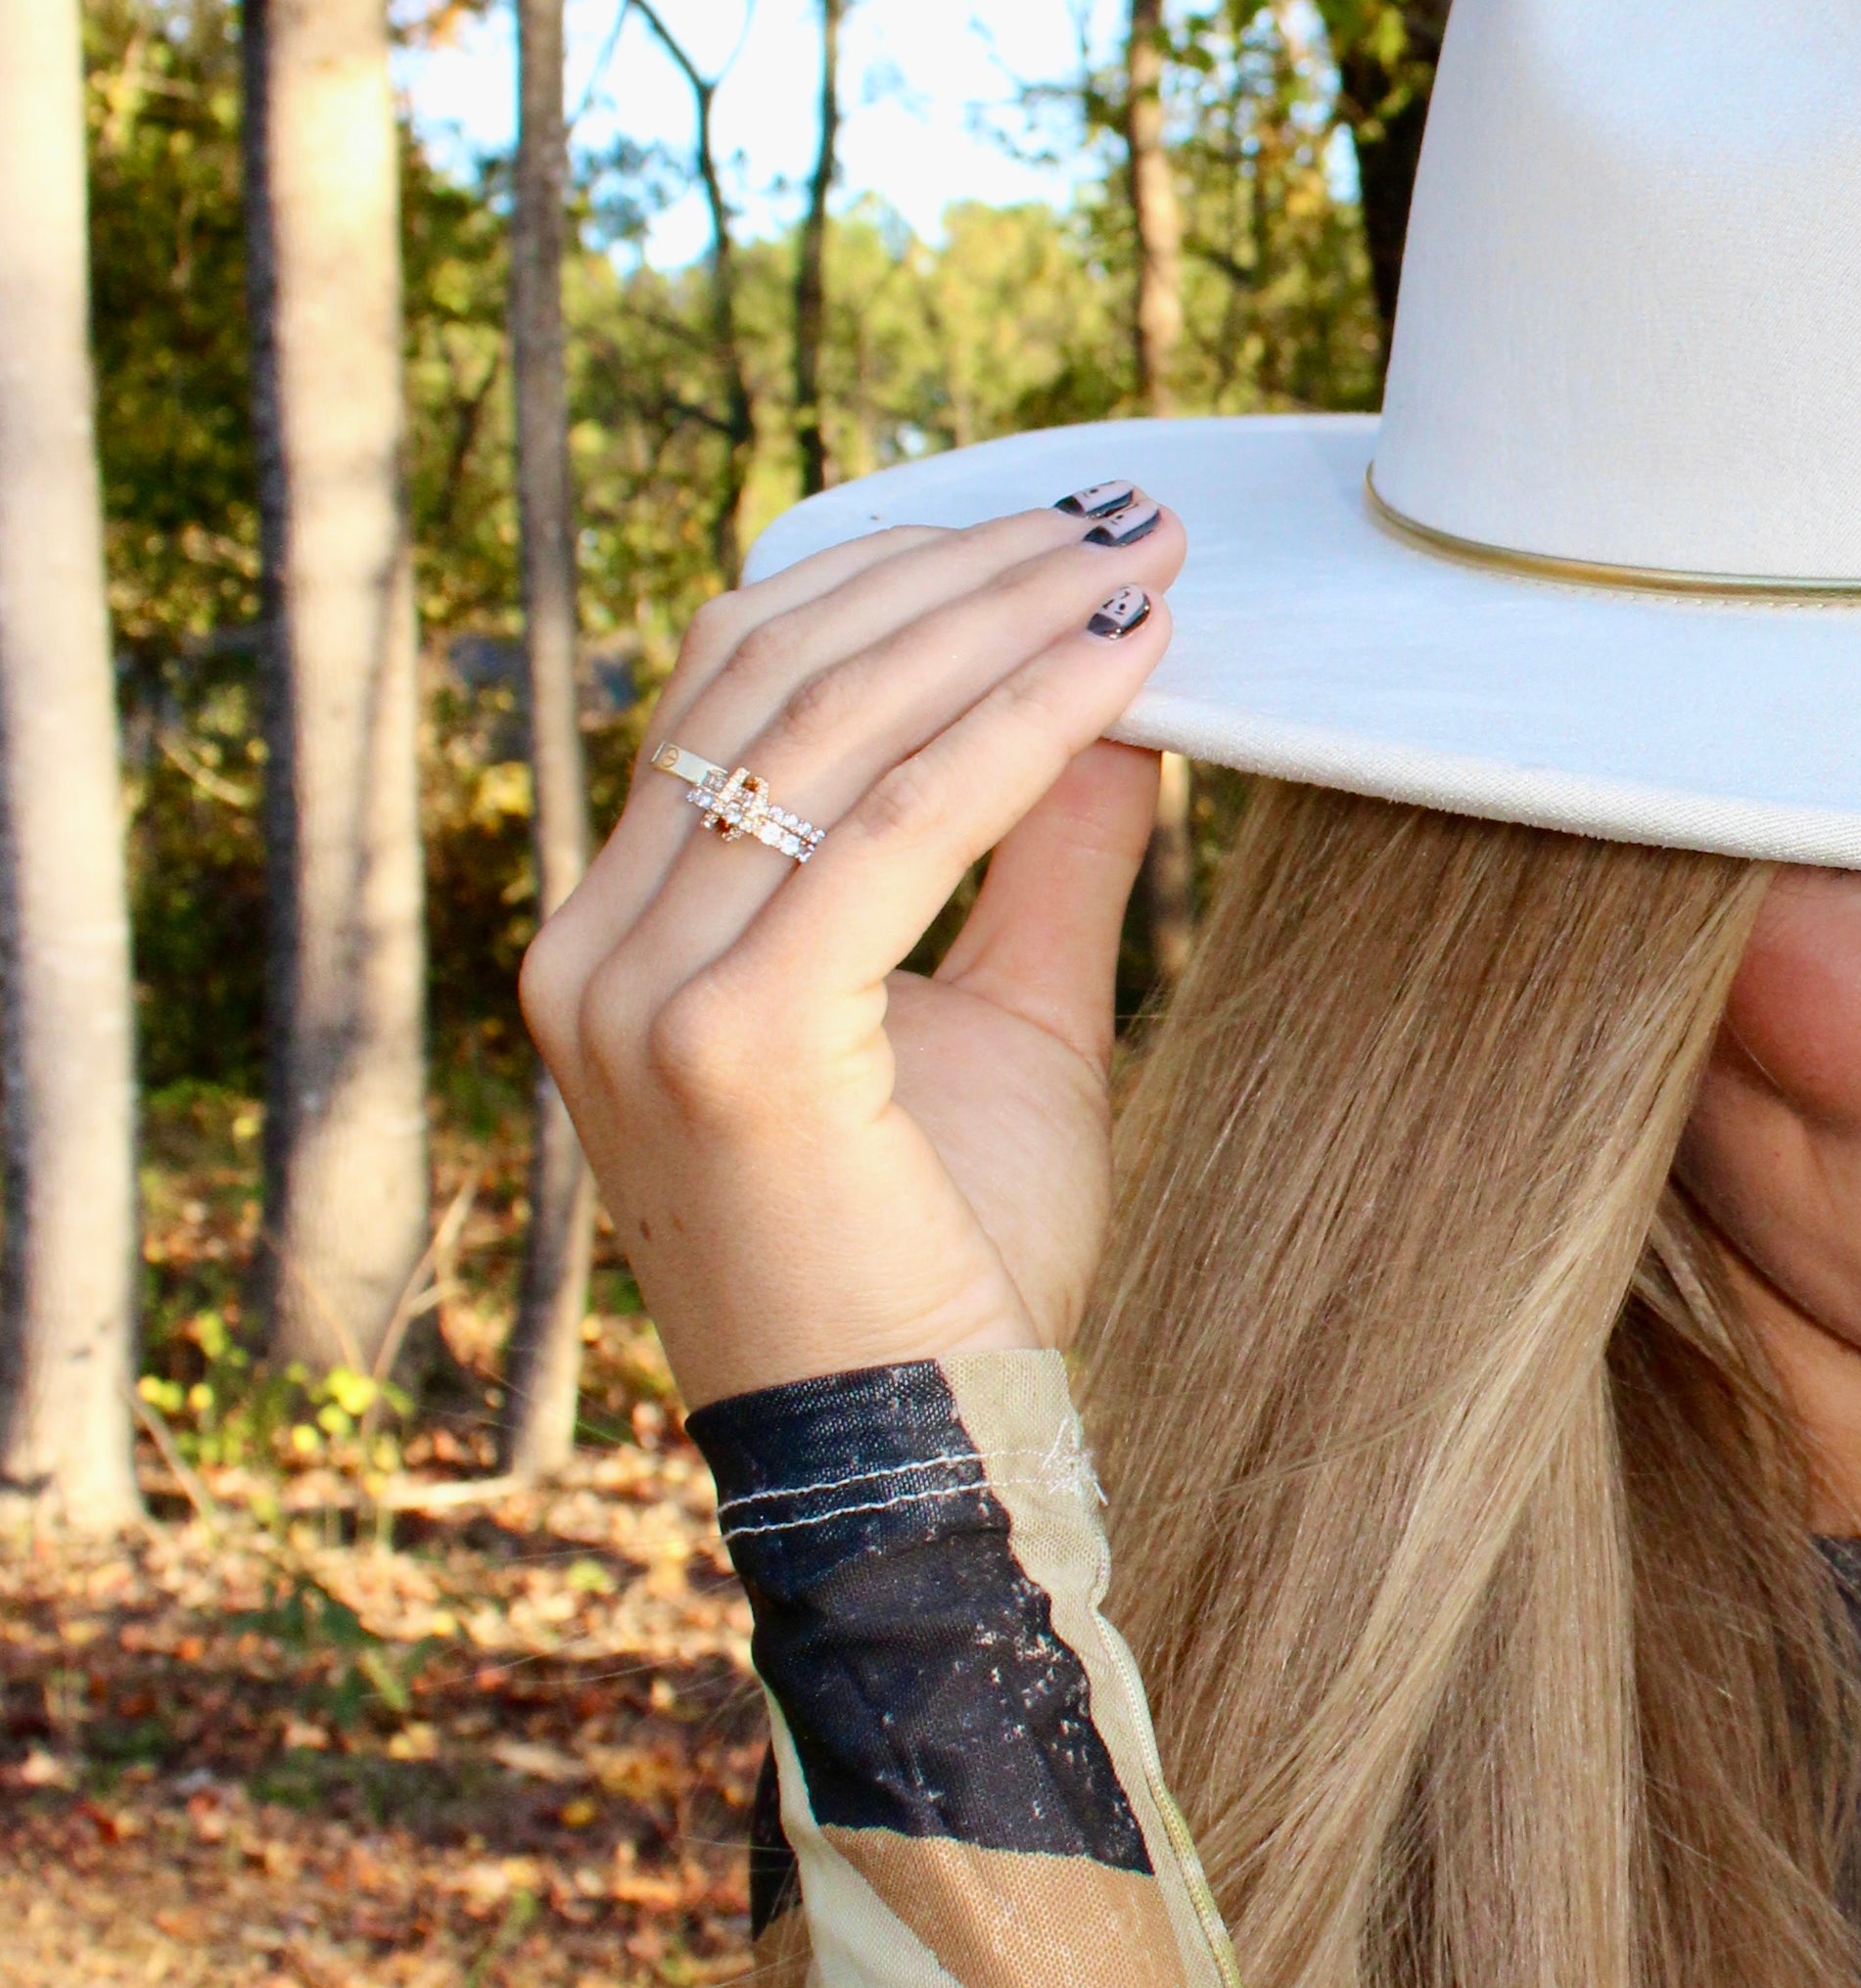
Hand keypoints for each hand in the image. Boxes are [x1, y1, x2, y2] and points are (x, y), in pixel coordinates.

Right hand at [521, 491, 1186, 1411]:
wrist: (923, 1468)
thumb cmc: (951, 1271)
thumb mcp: (1009, 1024)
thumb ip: (1039, 856)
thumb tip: (1115, 696)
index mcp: (619, 942)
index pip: (731, 691)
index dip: (888, 584)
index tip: (1047, 533)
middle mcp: (594, 956)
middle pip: (775, 680)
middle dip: (960, 575)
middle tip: (1121, 519)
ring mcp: (640, 999)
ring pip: (831, 729)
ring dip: (1002, 624)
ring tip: (1138, 569)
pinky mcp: (730, 1042)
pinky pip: (896, 829)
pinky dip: (1017, 727)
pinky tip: (1124, 672)